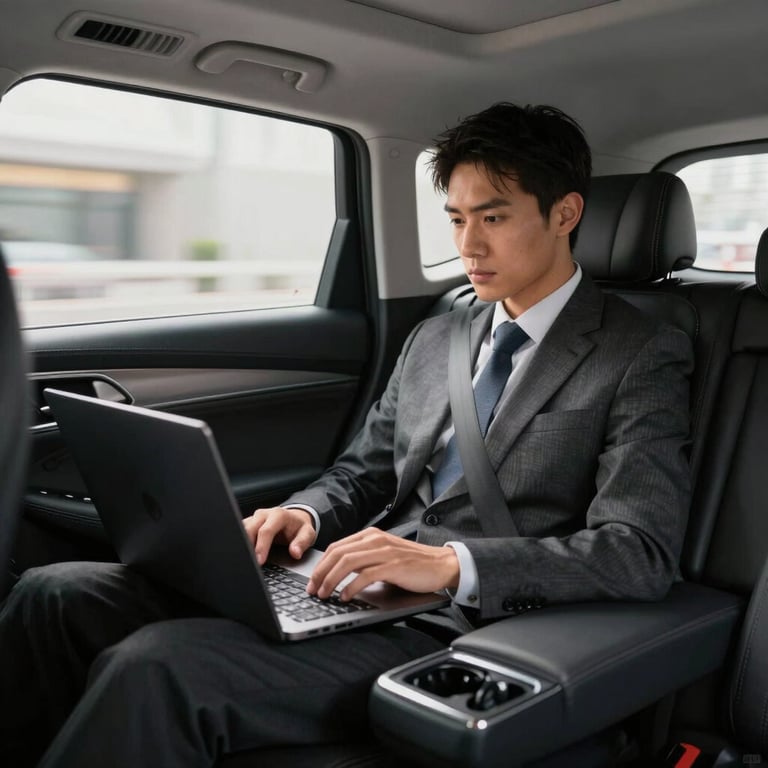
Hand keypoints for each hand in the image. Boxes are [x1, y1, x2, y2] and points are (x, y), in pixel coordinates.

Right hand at [243, 507, 315, 563]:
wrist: (295, 519)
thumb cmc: (299, 528)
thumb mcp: (307, 534)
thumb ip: (302, 542)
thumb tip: (295, 553)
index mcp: (279, 515)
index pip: (266, 531)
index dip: (261, 547)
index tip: (259, 561)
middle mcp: (264, 514)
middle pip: (249, 529)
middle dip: (247, 547)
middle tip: (249, 563)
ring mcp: (254, 517)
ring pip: (242, 529)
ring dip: (241, 544)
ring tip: (244, 560)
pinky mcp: (249, 522)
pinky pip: (239, 531)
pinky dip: (239, 543)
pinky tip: (242, 554)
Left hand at [307, 527, 459, 600]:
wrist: (441, 564)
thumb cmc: (412, 563)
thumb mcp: (384, 554)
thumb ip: (364, 558)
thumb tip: (338, 573)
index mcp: (370, 535)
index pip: (337, 547)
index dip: (321, 564)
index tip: (312, 580)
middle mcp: (375, 539)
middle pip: (338, 554)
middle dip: (320, 573)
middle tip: (312, 590)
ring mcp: (384, 551)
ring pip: (347, 563)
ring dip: (331, 580)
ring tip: (324, 594)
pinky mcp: (394, 565)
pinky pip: (365, 575)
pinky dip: (351, 587)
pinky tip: (345, 596)